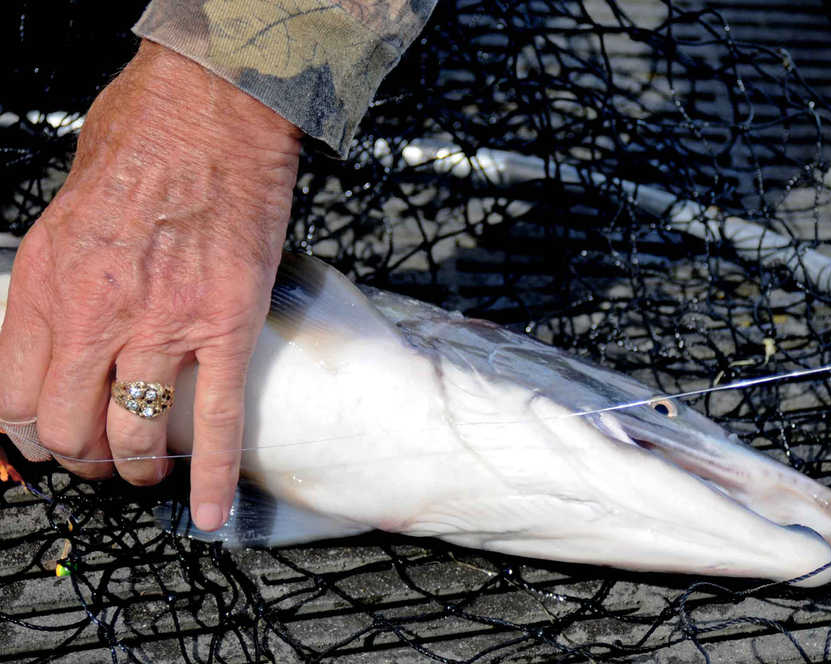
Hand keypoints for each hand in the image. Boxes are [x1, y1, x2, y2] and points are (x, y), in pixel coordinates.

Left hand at [0, 40, 300, 529]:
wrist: (211, 114)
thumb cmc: (141, 144)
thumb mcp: (58, 215)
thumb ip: (54, 286)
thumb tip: (61, 334)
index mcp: (46, 284)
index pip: (11, 397)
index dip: (26, 432)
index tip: (43, 435)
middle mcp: (96, 314)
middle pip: (69, 428)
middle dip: (80, 457)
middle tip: (98, 458)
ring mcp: (164, 326)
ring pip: (137, 436)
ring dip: (138, 468)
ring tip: (147, 472)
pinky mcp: (225, 327)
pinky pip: (220, 420)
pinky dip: (219, 477)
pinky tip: (216, 513)